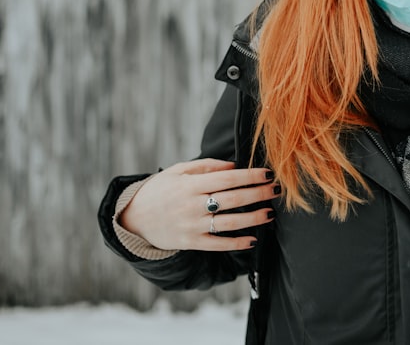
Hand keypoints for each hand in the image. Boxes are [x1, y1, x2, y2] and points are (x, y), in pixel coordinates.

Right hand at [119, 158, 277, 251]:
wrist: (133, 217)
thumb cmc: (159, 190)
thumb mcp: (178, 171)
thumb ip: (206, 166)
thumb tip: (234, 166)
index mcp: (190, 185)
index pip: (228, 179)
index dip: (250, 176)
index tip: (267, 173)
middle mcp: (192, 205)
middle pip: (233, 200)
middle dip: (258, 194)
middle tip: (276, 190)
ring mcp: (192, 226)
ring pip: (230, 223)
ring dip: (253, 218)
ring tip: (269, 213)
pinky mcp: (191, 242)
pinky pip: (218, 244)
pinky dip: (236, 243)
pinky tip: (252, 240)